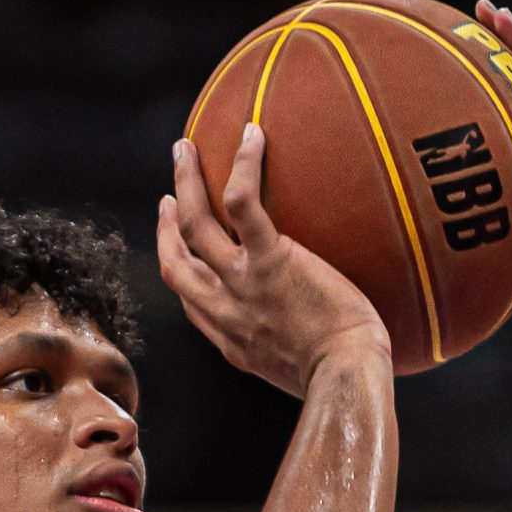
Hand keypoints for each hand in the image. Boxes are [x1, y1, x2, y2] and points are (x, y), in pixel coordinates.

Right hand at [157, 124, 390, 397]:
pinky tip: (251, 133)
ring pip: (195, 225)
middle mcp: (225, 311)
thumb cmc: (340, 378)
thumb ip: (286, 347)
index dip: (180, 270)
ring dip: (186, 182)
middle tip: (168, 196)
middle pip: (175, 262)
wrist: (345, 378)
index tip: (179, 248)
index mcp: (231, 340)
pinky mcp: (270, 261)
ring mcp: (243, 284)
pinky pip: (242, 203)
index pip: (192, 301)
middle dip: (165, 227)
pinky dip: (243, 164)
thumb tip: (310, 333)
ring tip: (185, 148)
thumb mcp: (297, 373)